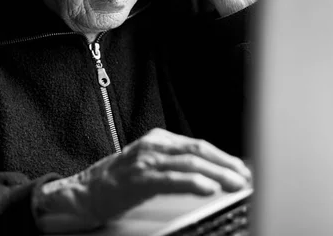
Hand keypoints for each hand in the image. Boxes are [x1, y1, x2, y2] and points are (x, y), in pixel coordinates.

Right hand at [34, 128, 251, 233]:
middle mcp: (155, 145)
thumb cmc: (120, 180)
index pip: (200, 145)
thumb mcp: (152, 164)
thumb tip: (211, 174)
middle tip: (247, 177)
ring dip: (218, 174)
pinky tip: (208, 188)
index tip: (244, 169)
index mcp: (160, 139)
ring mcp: (146, 160)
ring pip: (190, 163)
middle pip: (199, 150)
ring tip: (236, 184)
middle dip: (227, 164)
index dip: (225, 157)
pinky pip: (171, 179)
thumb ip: (177, 164)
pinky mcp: (139, 179)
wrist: (85, 191)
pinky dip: (193, 182)